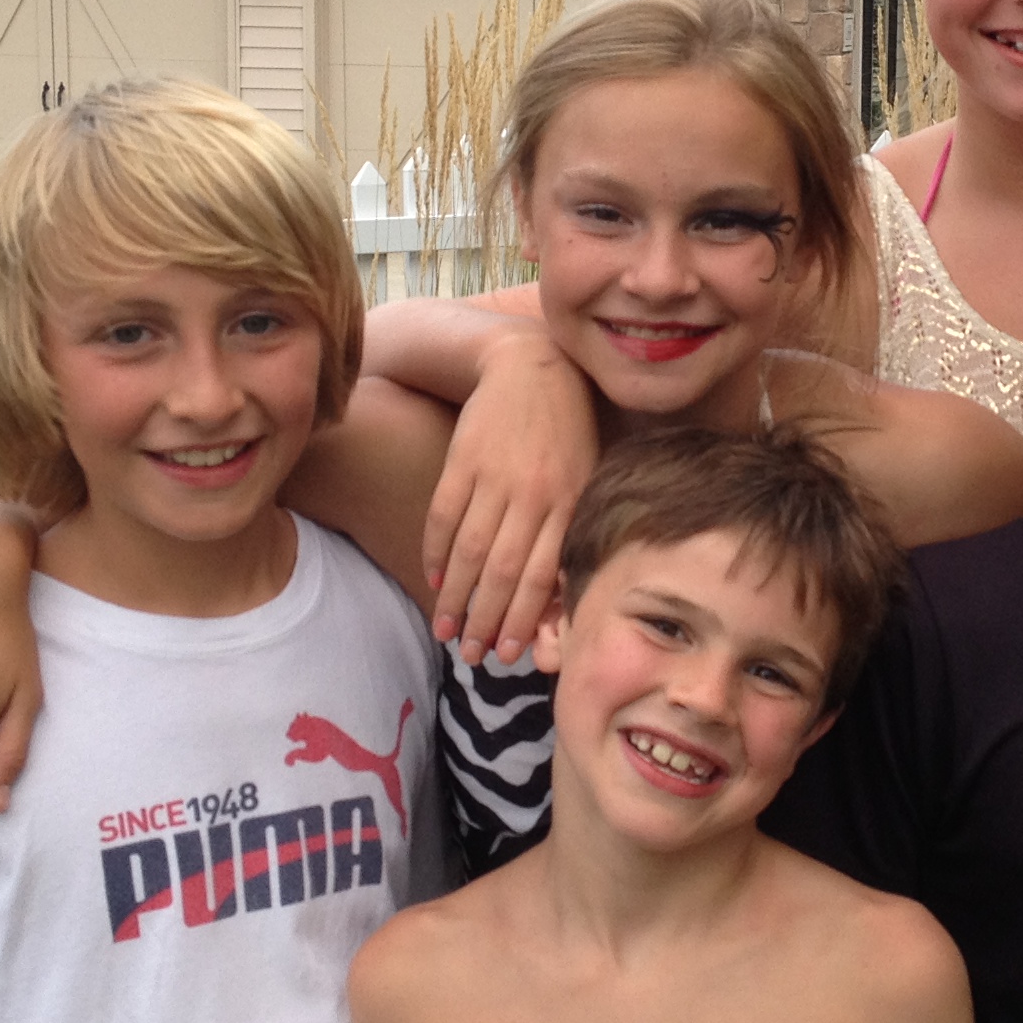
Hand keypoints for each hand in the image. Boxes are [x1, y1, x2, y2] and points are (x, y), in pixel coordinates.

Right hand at [422, 329, 596, 661]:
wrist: (533, 365)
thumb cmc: (568, 431)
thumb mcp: (588, 476)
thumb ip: (573, 528)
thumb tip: (558, 596)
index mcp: (570, 502)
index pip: (542, 574)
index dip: (523, 618)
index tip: (509, 653)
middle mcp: (534, 493)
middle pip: (502, 571)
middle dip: (485, 621)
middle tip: (472, 657)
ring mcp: (496, 476)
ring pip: (469, 551)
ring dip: (455, 598)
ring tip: (445, 632)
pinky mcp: (464, 459)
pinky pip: (444, 515)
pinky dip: (436, 551)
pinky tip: (435, 580)